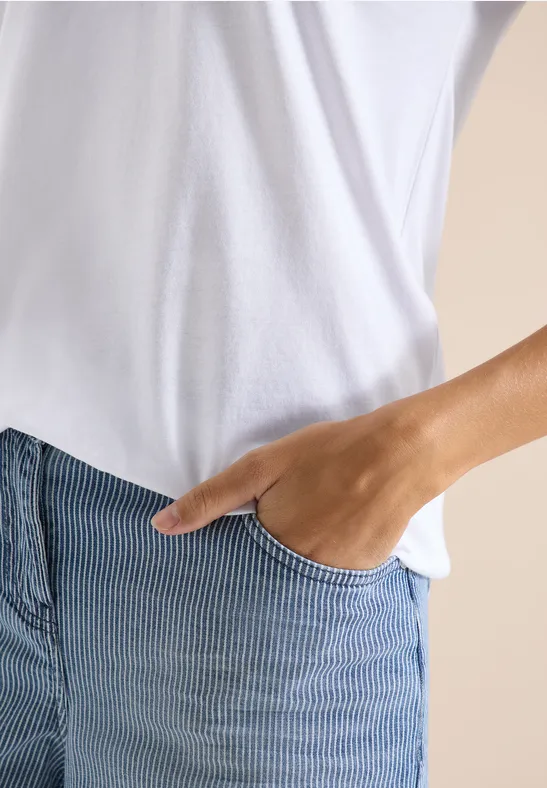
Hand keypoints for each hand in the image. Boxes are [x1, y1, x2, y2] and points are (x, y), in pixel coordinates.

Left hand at [150, 392, 449, 570]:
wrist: (398, 455)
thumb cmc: (327, 453)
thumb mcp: (261, 467)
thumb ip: (211, 498)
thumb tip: (161, 526)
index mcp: (270, 546)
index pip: (235, 575)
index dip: (229, 564)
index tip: (226, 562)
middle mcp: (300, 571)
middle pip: (268, 582)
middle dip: (262, 568)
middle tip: (274, 541)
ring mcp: (333, 575)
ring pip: (300, 582)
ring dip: (295, 565)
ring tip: (307, 531)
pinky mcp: (360, 572)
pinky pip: (331, 577)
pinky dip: (325, 560)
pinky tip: (334, 532)